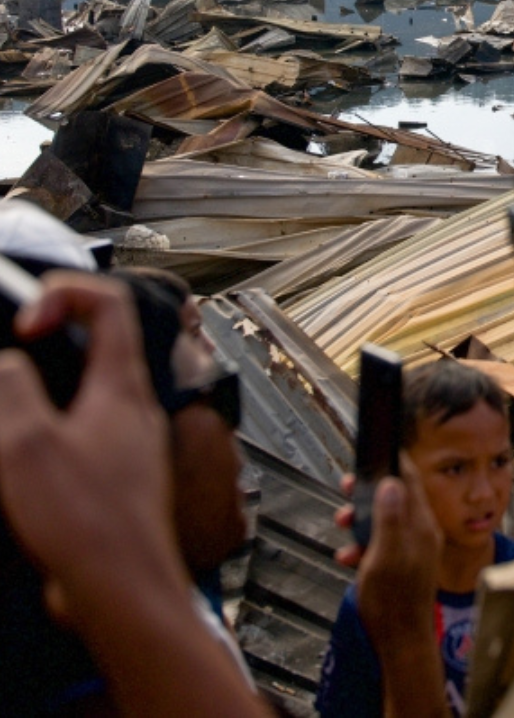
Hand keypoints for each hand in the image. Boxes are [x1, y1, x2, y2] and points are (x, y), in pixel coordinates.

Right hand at [0, 273, 183, 623]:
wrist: (122, 588)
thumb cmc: (91, 523)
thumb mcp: (28, 446)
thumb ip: (11, 391)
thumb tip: (6, 363)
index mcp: (121, 386)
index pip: (108, 304)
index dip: (64, 294)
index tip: (26, 318)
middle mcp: (132, 407)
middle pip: (98, 344)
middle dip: (49, 337)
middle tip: (11, 347)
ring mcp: (125, 441)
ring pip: (86, 390)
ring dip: (44, 386)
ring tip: (8, 404)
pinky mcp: (113, 475)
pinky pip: (80, 433)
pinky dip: (48, 429)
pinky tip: (19, 455)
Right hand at [335, 462, 442, 646]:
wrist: (399, 642)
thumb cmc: (393, 603)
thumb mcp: (385, 555)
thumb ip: (389, 518)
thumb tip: (391, 483)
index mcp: (421, 525)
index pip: (411, 480)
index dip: (392, 463)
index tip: (376, 452)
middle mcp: (419, 533)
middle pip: (394, 497)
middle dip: (367, 492)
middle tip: (345, 488)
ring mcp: (411, 548)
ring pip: (384, 520)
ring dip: (361, 519)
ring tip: (341, 524)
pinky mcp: (401, 564)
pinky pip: (380, 543)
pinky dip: (362, 545)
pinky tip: (347, 557)